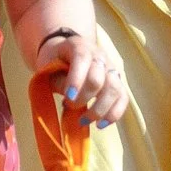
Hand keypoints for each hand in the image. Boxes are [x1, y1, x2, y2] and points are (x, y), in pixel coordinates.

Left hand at [33, 19, 127, 135]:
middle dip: (84, 98)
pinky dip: (114, 114)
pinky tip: (100, 124)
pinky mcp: (118, 82)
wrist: (66, 53)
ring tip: (83, 120)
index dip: (76, 80)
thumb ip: (58, 80)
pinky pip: (123, 98)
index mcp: (79, 45)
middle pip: (99, 78)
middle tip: (69, 106)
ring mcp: (111, 68)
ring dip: (99, 109)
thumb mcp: (48, 66)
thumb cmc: (54, 61)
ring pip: (114, 89)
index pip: (82, 59)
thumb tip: (71, 97)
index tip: (67, 98)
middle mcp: (99, 55)